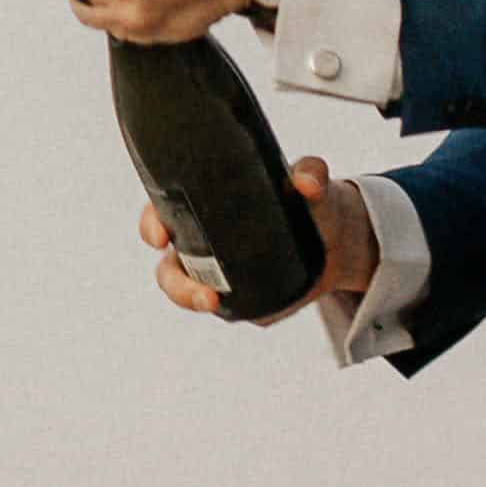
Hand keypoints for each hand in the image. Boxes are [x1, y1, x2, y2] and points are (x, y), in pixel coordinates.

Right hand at [141, 155, 376, 325]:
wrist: (334, 239)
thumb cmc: (309, 200)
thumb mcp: (310, 183)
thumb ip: (311, 174)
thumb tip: (308, 182)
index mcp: (203, 203)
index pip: (162, 211)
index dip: (151, 223)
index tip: (160, 235)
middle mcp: (201, 240)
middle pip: (167, 266)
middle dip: (173, 282)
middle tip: (201, 289)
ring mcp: (215, 273)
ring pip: (186, 292)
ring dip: (191, 300)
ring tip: (214, 301)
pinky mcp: (236, 298)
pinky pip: (222, 309)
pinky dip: (228, 311)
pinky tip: (250, 312)